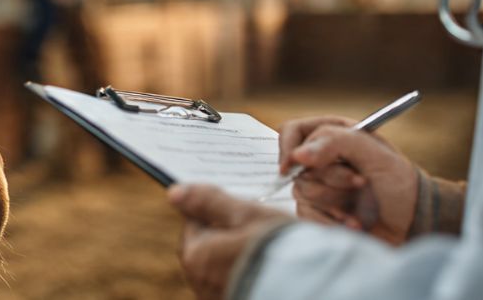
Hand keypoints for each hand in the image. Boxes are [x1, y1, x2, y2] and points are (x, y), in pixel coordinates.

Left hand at [167, 184, 292, 299]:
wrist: (308, 288)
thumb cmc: (276, 247)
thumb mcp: (245, 215)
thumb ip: (210, 203)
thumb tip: (174, 192)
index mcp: (196, 255)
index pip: (194, 222)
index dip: (216, 211)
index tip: (238, 207)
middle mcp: (201, 281)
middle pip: (208, 246)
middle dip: (226, 234)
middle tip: (255, 226)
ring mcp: (216, 296)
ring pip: (222, 266)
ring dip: (237, 255)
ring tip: (266, 246)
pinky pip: (235, 282)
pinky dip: (247, 272)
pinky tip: (268, 267)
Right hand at [278, 116, 417, 244]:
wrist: (414, 222)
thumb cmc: (399, 182)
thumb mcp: (373, 153)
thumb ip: (334, 143)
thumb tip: (297, 155)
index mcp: (332, 135)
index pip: (293, 132)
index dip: (290, 146)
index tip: (298, 164)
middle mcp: (321, 159)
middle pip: (298, 167)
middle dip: (332, 179)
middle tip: (361, 183)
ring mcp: (319, 186)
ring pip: (302, 192)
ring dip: (335, 202)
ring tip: (362, 206)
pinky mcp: (320, 211)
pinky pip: (307, 214)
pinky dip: (332, 220)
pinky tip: (355, 221)